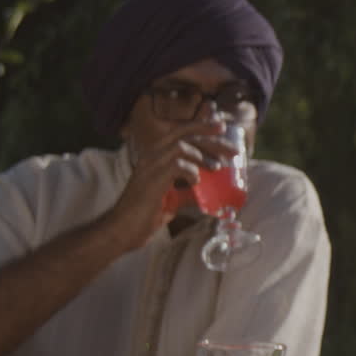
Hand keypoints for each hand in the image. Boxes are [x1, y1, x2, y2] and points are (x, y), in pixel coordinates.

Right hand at [102, 118, 237, 251]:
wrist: (123, 229)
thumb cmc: (145, 214)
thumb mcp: (173, 199)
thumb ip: (188, 192)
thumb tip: (209, 192)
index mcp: (155, 156)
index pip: (179, 132)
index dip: (201, 126)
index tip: (222, 126)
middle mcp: (151, 156)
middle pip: (184, 136)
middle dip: (211, 139)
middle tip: (233, 149)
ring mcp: (150, 166)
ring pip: (181, 147)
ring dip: (203, 155)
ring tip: (217, 167)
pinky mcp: (152, 179)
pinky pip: (177, 166)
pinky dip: (191, 171)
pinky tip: (197, 181)